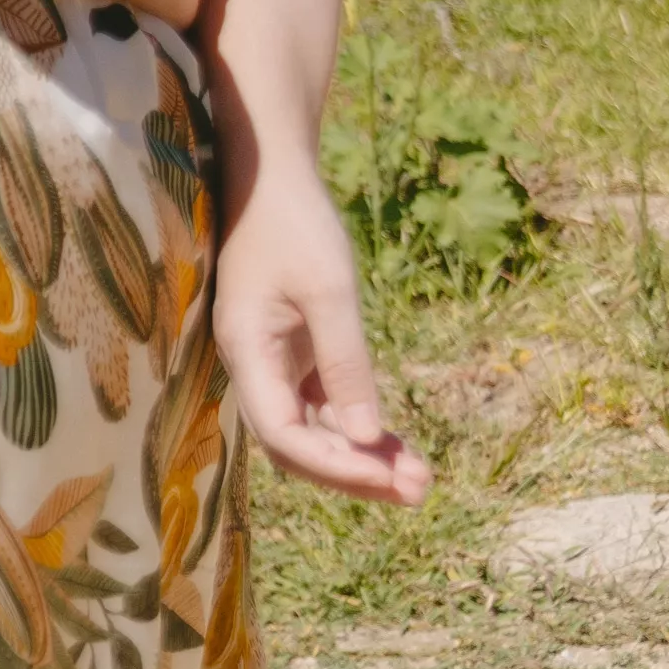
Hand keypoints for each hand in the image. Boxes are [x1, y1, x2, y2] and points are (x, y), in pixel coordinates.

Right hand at [214, 167, 430, 502]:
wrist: (272, 178)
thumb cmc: (295, 224)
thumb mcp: (329, 289)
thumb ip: (345, 363)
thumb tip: (364, 437)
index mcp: (247, 350)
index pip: (282, 433)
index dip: (333, 464)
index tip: (388, 474)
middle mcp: (253, 366)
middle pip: (296, 445)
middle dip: (354, 474)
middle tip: (420, 490)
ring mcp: (271, 362)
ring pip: (312, 432)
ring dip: (361, 457)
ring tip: (421, 477)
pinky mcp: (291, 352)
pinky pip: (322, 407)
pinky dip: (358, 429)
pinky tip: (398, 443)